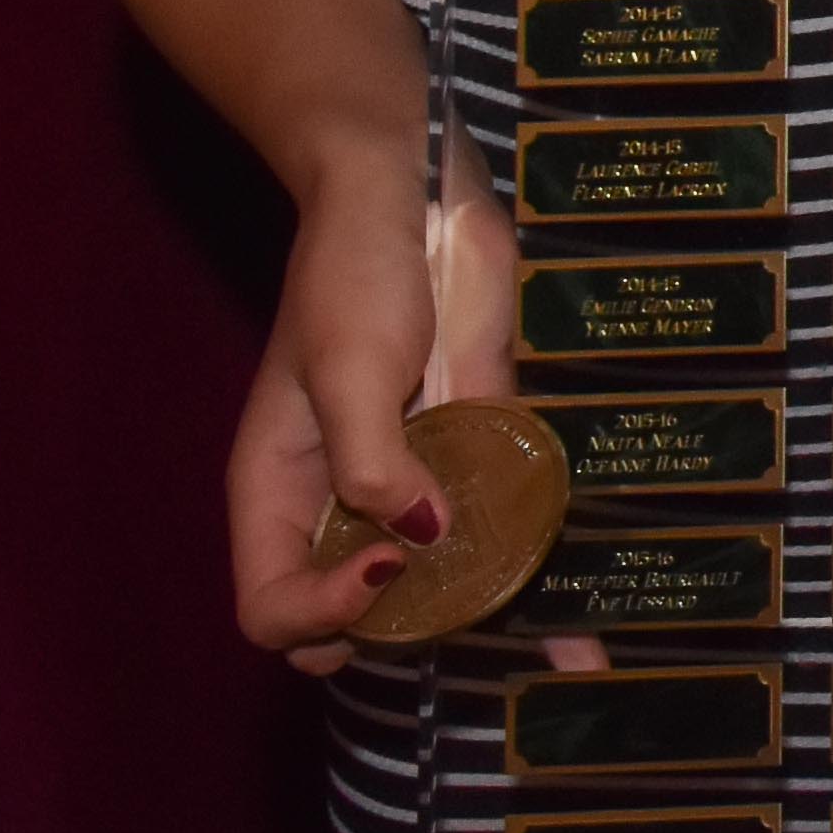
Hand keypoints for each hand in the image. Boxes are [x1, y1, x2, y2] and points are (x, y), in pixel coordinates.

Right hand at [229, 162, 501, 667]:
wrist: (414, 196)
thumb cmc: (356, 275)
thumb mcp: (349, 368)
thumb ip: (375, 460)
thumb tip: (421, 539)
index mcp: (279, 492)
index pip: (271, 605)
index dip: (321, 613)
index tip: (388, 565)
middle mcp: (338, 502)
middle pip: (348, 618)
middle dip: (394, 631)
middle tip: (454, 595)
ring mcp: (409, 479)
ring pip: (425, 587)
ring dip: (466, 614)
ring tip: (532, 636)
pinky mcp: (472, 447)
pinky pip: (490, 526)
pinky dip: (518, 570)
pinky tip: (561, 610)